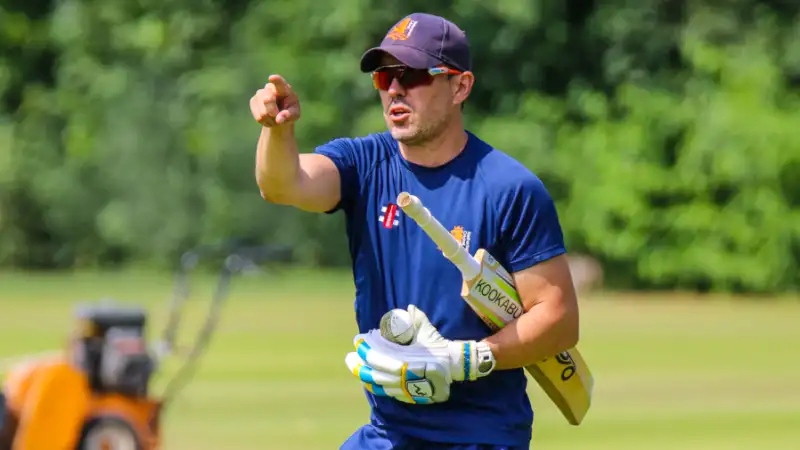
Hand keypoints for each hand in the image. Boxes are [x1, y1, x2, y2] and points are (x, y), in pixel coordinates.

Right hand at [249, 74, 300, 126]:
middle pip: (268, 100)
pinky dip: (265, 122)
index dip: (276, 80)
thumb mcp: (295, 115)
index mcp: (284, 88)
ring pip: (263, 112)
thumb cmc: (290, 112)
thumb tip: (278, 120)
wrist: (279, 115)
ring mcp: (260, 93)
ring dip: (271, 119)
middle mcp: (270, 87)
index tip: (272, 78)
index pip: (279, 83)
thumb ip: (289, 116)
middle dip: (274, 112)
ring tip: (275, 117)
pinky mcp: (253, 101)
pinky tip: (268, 118)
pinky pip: (258, 117)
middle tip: (280, 117)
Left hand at [344, 305, 495, 404]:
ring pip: (379, 385)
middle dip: (359, 366)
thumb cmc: (437, 346)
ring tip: (354, 367)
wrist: (454, 365)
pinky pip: (388, 393)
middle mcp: (403, 376)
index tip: (358, 342)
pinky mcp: (408, 395)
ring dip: (364, 376)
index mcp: (406, 360)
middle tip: (348, 358)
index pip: (379, 357)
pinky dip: (376, 387)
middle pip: (375, 374)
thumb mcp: (428, 331)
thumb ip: (417, 319)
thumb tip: (409, 308)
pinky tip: (368, 381)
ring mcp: (405, 388)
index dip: (367, 350)